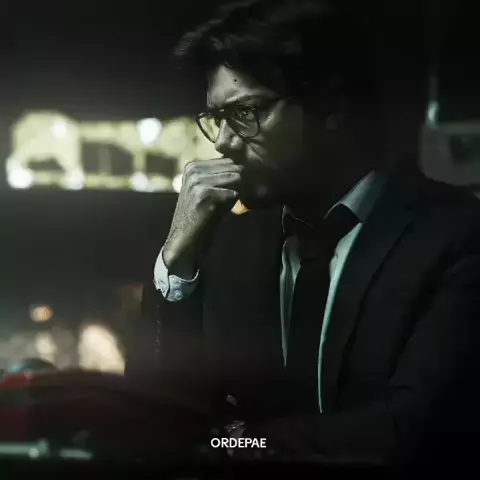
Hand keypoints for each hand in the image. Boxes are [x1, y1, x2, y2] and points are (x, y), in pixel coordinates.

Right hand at [163, 158, 242, 276]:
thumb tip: (246, 168)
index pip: (228, 160)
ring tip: (234, 204)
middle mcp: (194, 170)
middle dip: (243, 182)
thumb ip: (221, 177)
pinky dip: (235, 203)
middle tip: (244, 197)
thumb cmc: (201, 217)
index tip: (244, 188)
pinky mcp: (205, 195)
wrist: (185, 240)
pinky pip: (234, 193)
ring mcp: (198, 182)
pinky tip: (227, 212)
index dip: (240, 175)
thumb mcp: (207, 191)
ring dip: (241, 192)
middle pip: (233, 167)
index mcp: (192, 167)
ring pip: (236, 178)